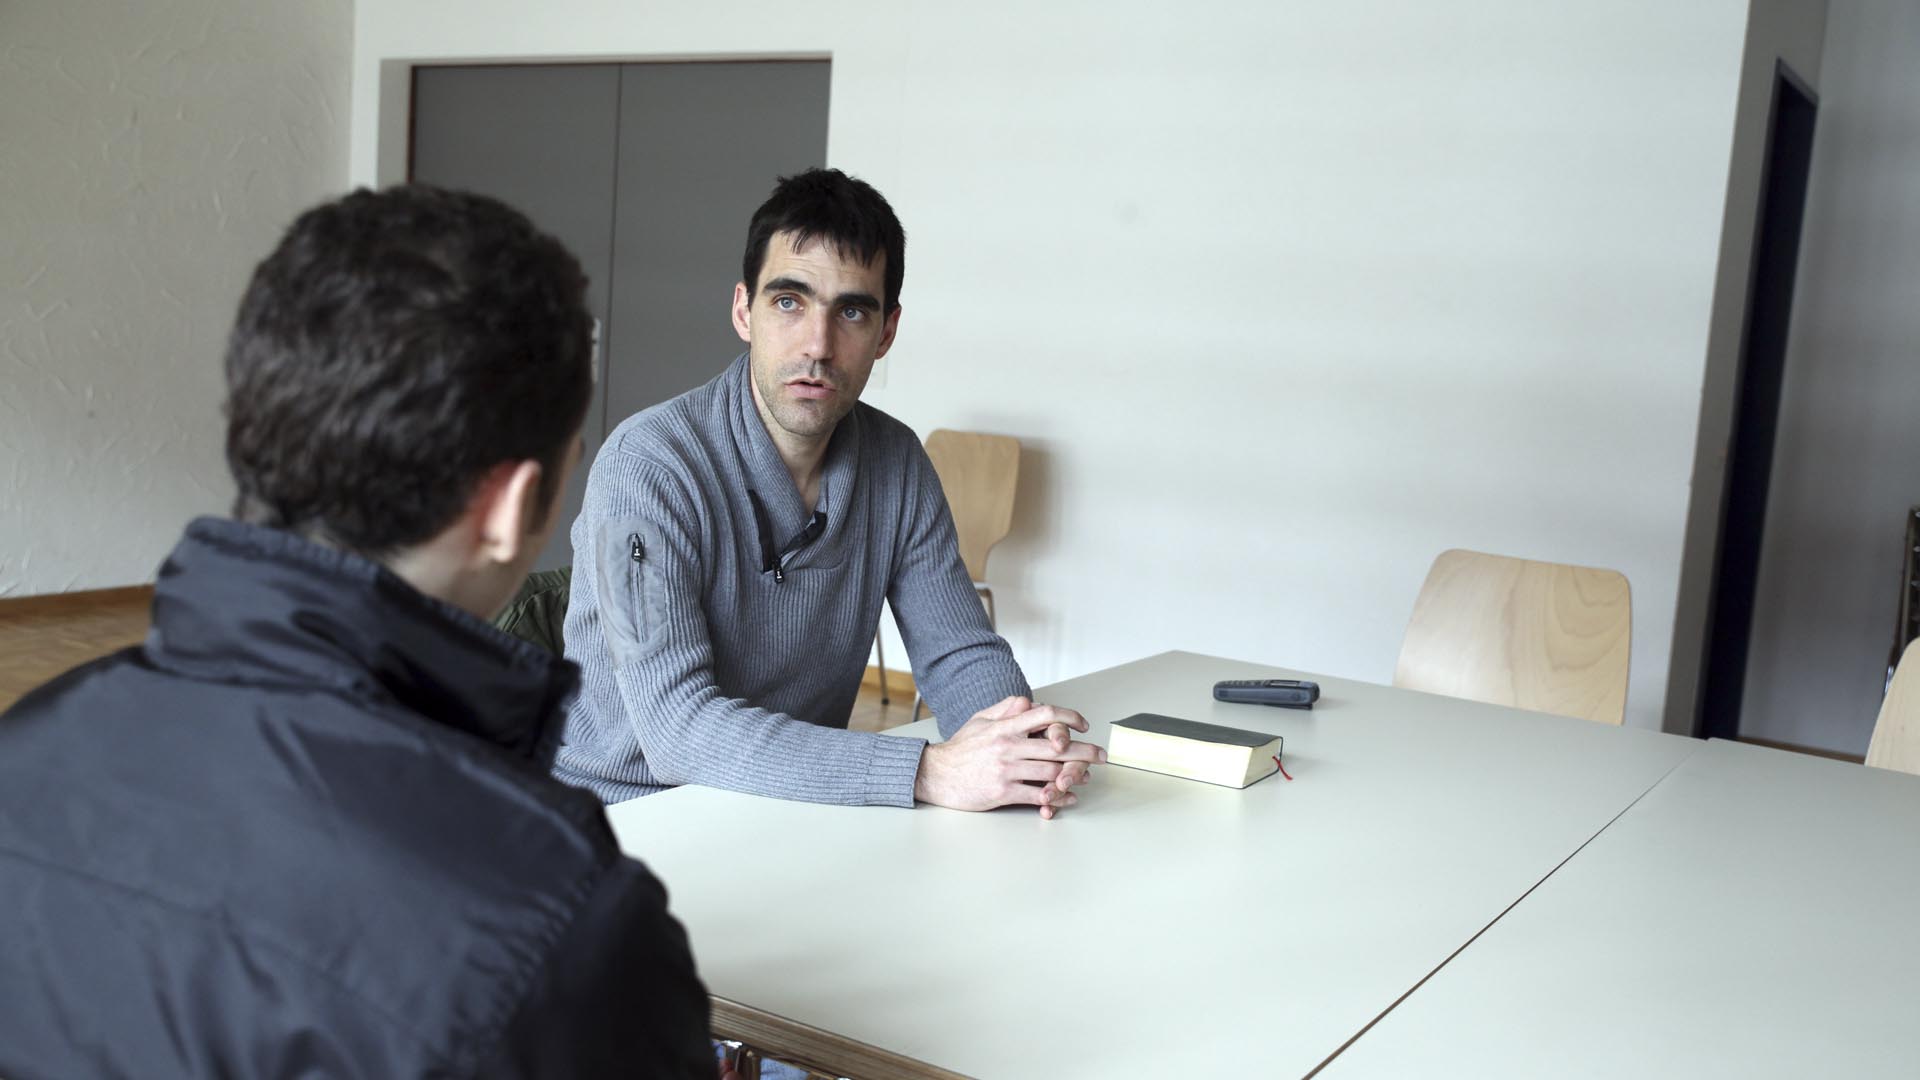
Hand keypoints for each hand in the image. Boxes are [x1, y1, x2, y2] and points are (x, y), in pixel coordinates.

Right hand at [914, 696, 1105, 818]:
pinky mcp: (1003, 792)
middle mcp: (1009, 746)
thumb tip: (1028, 702)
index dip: (1069, 717)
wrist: (935, 775)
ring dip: (1074, 776)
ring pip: (1052, 772)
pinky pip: (1037, 795)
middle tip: (1101, 756)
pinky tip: (1066, 797)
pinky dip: (1056, 798)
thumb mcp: (980, 721)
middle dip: (1085, 751)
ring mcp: (1007, 770)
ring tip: (1085, 777)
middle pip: (1057, 747)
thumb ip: (1005, 710)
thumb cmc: (959, 749)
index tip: (1083, 724)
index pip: (1045, 714)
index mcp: (1005, 727)